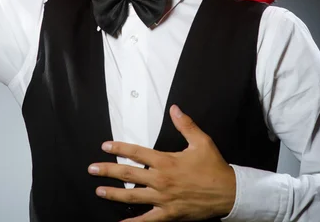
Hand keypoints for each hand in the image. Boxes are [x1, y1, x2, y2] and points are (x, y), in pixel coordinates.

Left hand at [88, 105, 235, 220]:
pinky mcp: (168, 215)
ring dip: (113, 194)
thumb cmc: (213, 166)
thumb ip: (185, 125)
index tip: (105, 146)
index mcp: (166, 161)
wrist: (228, 193)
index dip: (119, 148)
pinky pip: (147, 220)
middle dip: (108, 170)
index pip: (136, 153)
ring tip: (99, 190)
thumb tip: (174, 108)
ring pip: (132, 197)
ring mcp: (163, 199)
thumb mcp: (201, 141)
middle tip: (91, 169)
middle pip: (128, 175)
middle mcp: (161, 180)